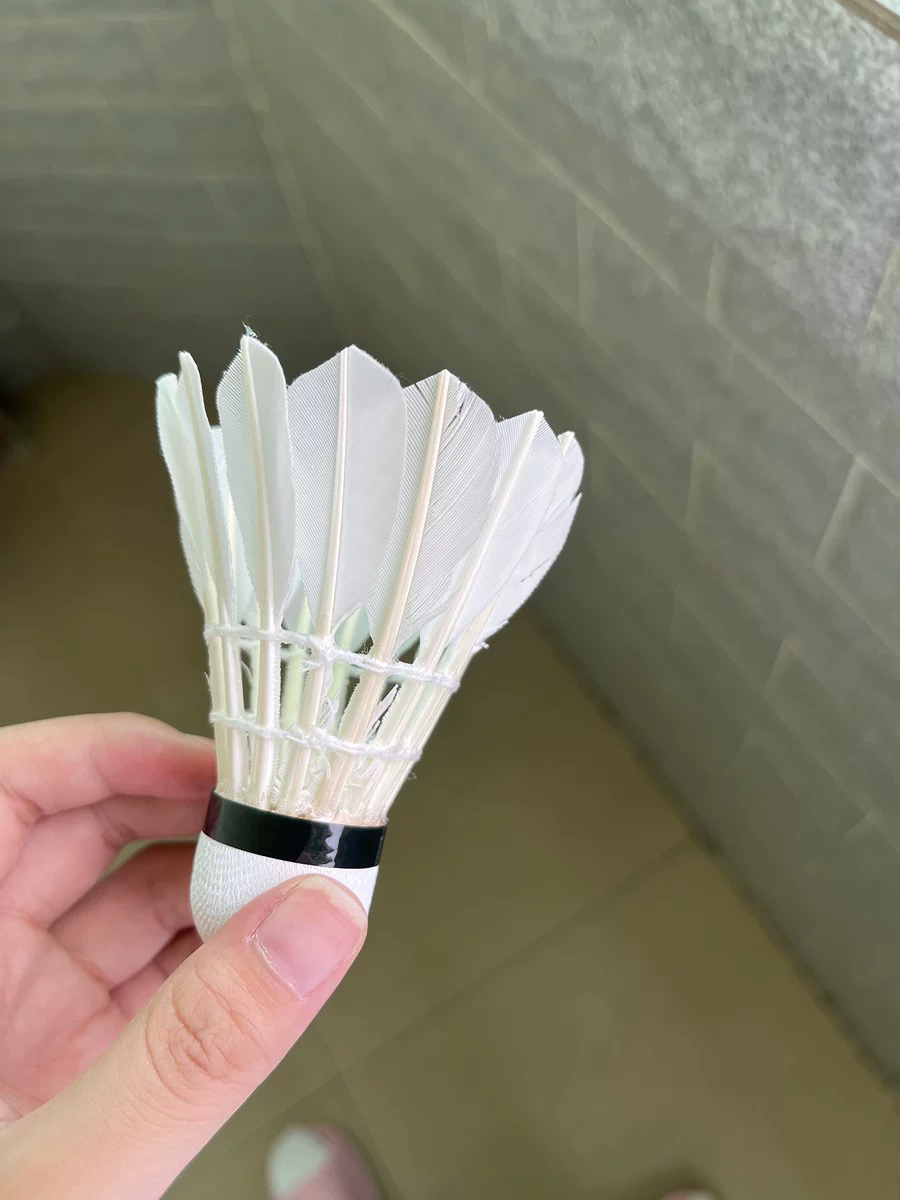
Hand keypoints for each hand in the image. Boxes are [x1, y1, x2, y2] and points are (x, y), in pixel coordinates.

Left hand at [0, 714, 366, 1199]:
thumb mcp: (57, 1174)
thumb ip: (192, 1051)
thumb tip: (305, 933)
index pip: (16, 785)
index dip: (116, 749)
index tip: (213, 759)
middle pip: (88, 834)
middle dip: (195, 819)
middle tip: (283, 821)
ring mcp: (16, 1021)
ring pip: (129, 909)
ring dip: (220, 893)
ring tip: (298, 891)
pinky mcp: (62, 1072)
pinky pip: (152, 988)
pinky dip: (218, 967)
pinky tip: (271, 963)